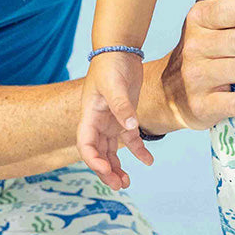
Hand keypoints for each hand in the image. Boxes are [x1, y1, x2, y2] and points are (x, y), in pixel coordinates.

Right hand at [77, 51, 149, 189]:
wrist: (121, 49)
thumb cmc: (110, 64)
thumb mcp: (115, 85)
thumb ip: (122, 107)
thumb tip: (131, 128)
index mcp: (90, 115)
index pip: (86, 144)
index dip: (93, 160)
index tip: (106, 170)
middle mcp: (98, 122)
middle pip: (98, 153)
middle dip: (106, 171)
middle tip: (119, 185)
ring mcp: (111, 121)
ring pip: (111, 151)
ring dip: (117, 167)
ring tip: (127, 182)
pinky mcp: (124, 117)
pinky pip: (130, 139)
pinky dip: (138, 151)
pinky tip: (149, 161)